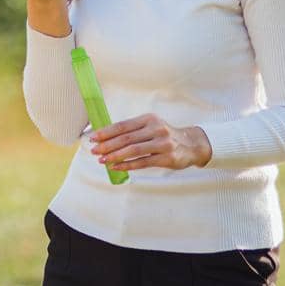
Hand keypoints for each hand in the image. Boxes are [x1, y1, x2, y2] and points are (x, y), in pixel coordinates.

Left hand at [90, 114, 212, 171]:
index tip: (92, 138)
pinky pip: (143, 162)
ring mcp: (163, 143)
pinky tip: (116, 167)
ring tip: (102, 160)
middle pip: (126, 138)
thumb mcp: (151, 127)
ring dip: (115, 156)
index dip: (106, 132)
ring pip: (133, 150)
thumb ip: (132, 131)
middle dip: (107, 145)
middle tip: (94, 151)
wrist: (192, 144)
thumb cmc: (165, 136)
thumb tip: (106, 137)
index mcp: (148, 119)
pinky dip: (127, 165)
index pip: (122, 126)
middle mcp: (156, 129)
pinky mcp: (167, 157)